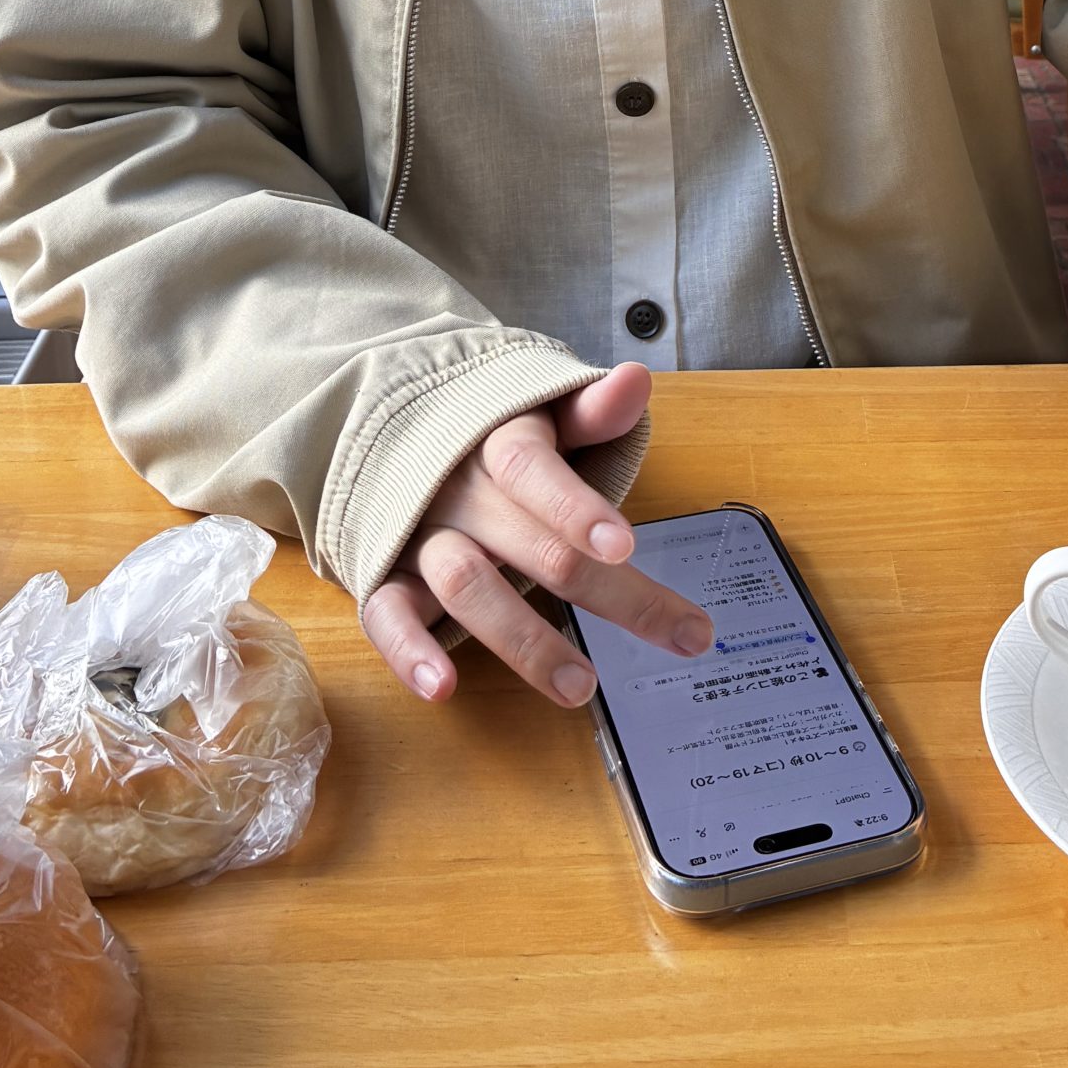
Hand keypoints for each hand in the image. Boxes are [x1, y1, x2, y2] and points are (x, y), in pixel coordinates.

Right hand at [359, 361, 712, 706]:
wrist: (396, 435)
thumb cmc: (497, 437)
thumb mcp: (546, 414)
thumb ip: (592, 410)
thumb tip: (635, 380)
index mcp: (501, 441)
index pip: (533, 471)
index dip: (576, 508)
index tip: (626, 547)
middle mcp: (461, 490)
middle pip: (532, 545)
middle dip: (607, 593)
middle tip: (680, 635)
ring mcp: (421, 536)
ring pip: (465, 585)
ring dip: (523, 640)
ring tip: (582, 687)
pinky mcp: (387, 577)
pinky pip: (386, 614)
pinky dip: (407, 651)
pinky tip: (440, 687)